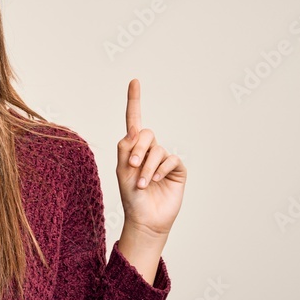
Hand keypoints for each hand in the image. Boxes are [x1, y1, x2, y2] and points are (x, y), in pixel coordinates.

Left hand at [116, 78, 185, 237]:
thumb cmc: (131, 197)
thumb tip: (132, 131)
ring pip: (157, 150)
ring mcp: (164, 159)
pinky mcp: (177, 169)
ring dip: (147, 167)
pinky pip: (171, 159)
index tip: (134, 81)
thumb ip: (125, 149)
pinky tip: (156, 181)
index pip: (134, 121)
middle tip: (132, 166)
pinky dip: (160, 169)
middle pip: (145, 134)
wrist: (145, 219)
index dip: (134, 101)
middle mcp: (149, 150)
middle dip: (138, 149)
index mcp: (133, 148)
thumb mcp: (122, 171)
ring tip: (143, 184)